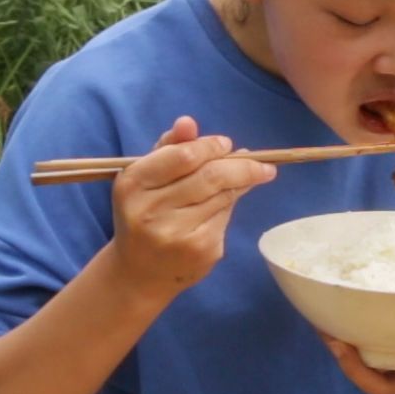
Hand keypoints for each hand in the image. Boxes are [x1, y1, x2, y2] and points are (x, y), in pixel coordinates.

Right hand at [108, 116, 276, 303]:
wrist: (139, 271)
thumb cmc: (145, 213)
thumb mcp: (148, 178)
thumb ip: (169, 148)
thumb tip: (188, 122)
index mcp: (133, 184)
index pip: (184, 156)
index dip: (211, 147)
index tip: (228, 144)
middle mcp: (150, 210)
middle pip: (211, 176)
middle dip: (243, 165)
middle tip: (261, 163)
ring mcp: (176, 233)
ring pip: (223, 196)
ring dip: (241, 183)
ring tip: (251, 176)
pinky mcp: (199, 250)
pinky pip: (226, 217)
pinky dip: (230, 206)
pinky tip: (222, 207)